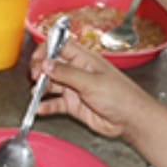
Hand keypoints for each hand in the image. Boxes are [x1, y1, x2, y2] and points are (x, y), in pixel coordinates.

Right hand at [30, 42, 149, 138]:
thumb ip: (67, 73)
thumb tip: (46, 64)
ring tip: (36, 94)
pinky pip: (55, 104)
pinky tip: (39, 109)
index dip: (47, 49)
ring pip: (51, 84)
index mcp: (84, 59)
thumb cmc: (121, 96)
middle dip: (40, 69)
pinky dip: (45, 106)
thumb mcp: (92, 82)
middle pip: (52, 65)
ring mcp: (74, 88)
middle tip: (36, 77)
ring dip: (41, 88)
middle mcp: (77, 72)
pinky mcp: (73, 105)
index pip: (61, 46)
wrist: (131, 120)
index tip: (37, 58)